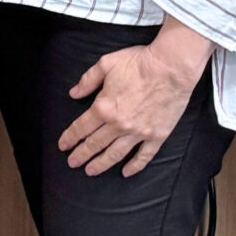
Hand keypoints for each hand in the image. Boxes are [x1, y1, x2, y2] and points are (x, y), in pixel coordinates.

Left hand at [58, 20, 213, 175]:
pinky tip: (126, 173)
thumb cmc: (139, 63)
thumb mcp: (106, 64)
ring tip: (91, 172)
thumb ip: (88, 80)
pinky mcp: (157, 135)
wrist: (171, 67)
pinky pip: (144, 156)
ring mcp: (139, 132)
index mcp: (104, 107)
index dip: (70, 138)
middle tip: (73, 163)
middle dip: (81, 155)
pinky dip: (135, 166)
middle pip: (95, 144)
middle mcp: (119, 124)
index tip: (63, 146)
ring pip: (116, 154)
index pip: (81, 128)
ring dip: (101, 164)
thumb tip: (74, 93)